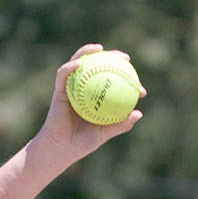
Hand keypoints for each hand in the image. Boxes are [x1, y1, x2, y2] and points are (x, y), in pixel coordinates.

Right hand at [35, 44, 143, 160]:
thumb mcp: (104, 133)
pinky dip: (70, 67)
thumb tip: (139, 113)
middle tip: (125, 58)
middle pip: (96, 66)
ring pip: (78, 63)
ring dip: (87, 52)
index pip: (111, 82)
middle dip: (111, 57)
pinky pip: (63, 74)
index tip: (138, 83)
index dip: (125, 79)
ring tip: (100, 49)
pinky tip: (79, 63)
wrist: (60, 149)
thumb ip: (120, 124)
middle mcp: (83, 89)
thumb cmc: (81, 143)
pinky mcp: (58, 90)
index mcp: (95, 98)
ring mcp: (70, 88)